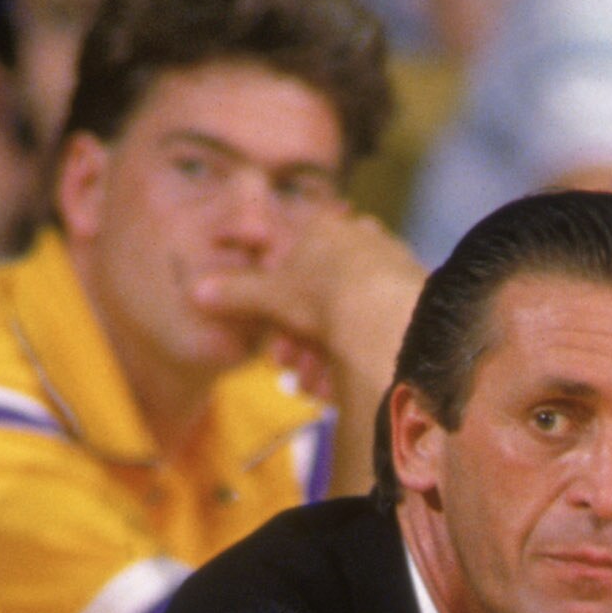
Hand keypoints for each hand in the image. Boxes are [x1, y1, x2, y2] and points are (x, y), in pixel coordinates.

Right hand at [192, 205, 422, 393]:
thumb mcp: (271, 296)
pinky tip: (350, 378)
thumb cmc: (323, 295)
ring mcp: (391, 265)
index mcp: (324, 229)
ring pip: (349, 315)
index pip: (294, 265)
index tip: (276, 340)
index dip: (280, 307)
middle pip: (322, 295)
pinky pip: (377, 327)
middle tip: (292, 368)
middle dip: (303, 338)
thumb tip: (196, 292)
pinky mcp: (414, 296)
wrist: (386, 313)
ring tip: (318, 384)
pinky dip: (358, 354)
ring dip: (327, 354)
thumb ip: (237, 294)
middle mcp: (361, 238)